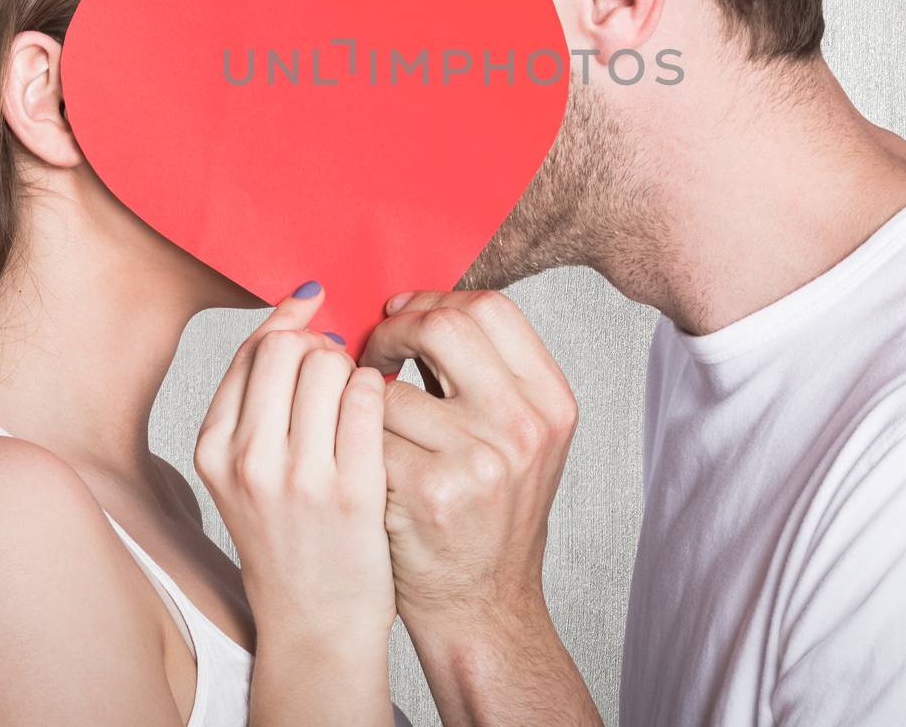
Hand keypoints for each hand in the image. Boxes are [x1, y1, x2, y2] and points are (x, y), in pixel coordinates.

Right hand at [194, 283, 394, 688]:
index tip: (315, 317)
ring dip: (353, 367)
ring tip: (360, 396)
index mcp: (214, 449)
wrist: (315, 626)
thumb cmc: (289, 539)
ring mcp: (300, 478)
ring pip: (329, 365)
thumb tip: (299, 315)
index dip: (290, 325)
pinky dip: (379, 392)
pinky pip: (369, 400)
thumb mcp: (246, 473)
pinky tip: (380, 416)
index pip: (251, 350)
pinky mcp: (352, 493)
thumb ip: (259, 402)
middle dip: (322, 346)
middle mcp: (249, 460)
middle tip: (341, 370)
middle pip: (289, 348)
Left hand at [360, 290, 577, 632]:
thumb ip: (483, 374)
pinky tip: (364, 462)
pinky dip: (355, 442)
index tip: (402, 315)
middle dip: (393, 330)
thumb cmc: (488, 513)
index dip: (436, 300)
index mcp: (550, 403)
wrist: (482, 605)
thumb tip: (413, 306)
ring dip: (366, 399)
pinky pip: (366, 434)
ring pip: (389, 385)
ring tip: (371, 423)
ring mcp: (479, 460)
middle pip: (446, 325)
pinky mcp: (428, 492)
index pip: (491, 308)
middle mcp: (524, 427)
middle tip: (372, 350)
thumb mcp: (519, 438)